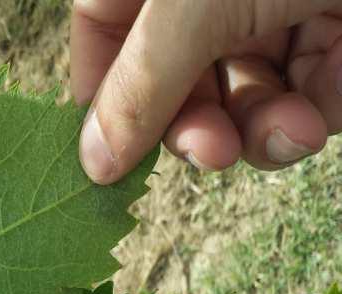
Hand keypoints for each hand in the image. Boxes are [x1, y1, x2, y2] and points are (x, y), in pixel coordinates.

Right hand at [73, 0, 341, 182]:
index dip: (103, 92)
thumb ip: (140, 84)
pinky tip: (318, 116)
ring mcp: (277, 4)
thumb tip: (90, 164)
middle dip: (193, 123)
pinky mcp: (337, 33)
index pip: (103, 29)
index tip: (110, 157)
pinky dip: (308, 118)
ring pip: (237, 97)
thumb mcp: (198, 1)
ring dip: (256, 130)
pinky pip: (301, 97)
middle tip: (209, 154)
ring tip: (287, 133)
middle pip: (171, 75)